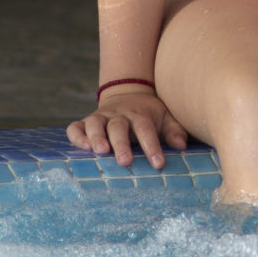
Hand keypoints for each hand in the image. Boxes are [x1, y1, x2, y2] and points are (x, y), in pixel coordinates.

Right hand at [67, 88, 188, 170]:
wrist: (128, 92)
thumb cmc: (149, 113)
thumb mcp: (166, 117)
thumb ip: (174, 131)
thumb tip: (181, 146)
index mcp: (140, 115)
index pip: (146, 130)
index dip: (152, 147)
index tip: (159, 164)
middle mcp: (119, 115)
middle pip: (119, 127)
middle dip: (121, 144)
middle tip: (125, 161)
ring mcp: (101, 117)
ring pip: (95, 124)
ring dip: (96, 137)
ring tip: (100, 151)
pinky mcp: (85, 122)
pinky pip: (75, 127)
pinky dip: (77, 136)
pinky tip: (82, 146)